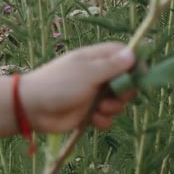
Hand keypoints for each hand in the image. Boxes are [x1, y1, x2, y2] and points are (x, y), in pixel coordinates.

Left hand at [20, 42, 137, 132]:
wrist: (32, 108)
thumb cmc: (58, 84)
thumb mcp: (87, 73)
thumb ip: (111, 66)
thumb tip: (132, 53)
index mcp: (96, 59)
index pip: (124, 55)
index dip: (135, 65)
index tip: (141, 76)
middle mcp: (97, 75)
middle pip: (126, 81)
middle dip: (125, 92)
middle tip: (116, 95)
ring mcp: (94, 94)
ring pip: (118, 102)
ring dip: (113, 108)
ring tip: (99, 109)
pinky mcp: (89, 113)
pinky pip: (107, 117)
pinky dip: (103, 120)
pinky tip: (93, 120)